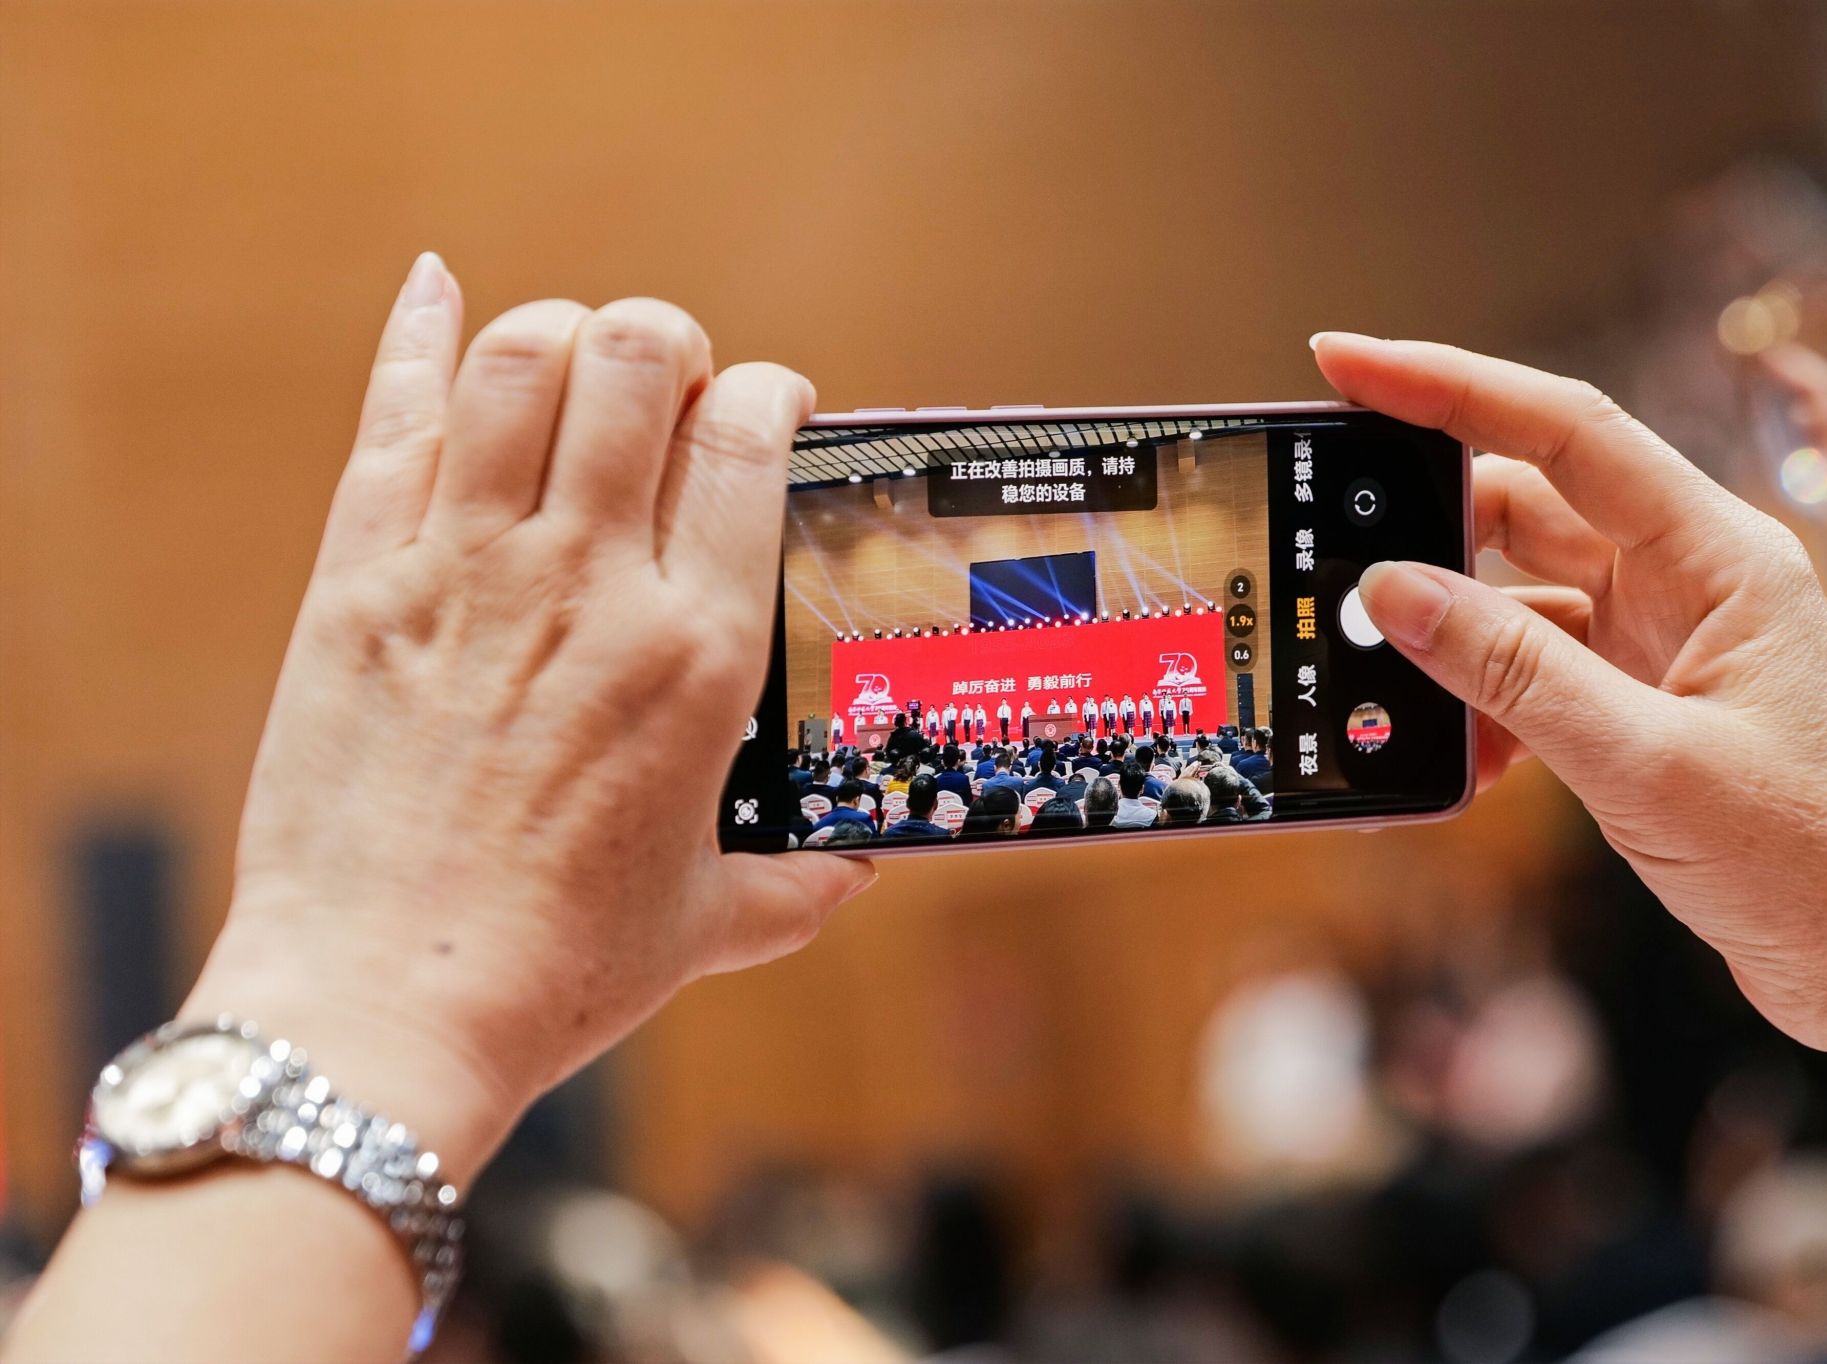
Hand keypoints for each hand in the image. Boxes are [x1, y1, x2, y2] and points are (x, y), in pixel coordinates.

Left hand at [183, 255, 874, 1177]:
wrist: (383, 1008)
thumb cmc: (556, 972)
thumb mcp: (708, 923)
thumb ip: (799, 883)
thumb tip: (860, 870)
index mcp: (696, 654)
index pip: (747, 439)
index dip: (767, 392)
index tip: (767, 408)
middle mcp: (587, 584)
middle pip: (636, 357)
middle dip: (668, 342)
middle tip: (669, 388)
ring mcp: (463, 571)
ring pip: (519, 359)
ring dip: (561, 334)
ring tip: (576, 368)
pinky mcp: (358, 583)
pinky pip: (394, 419)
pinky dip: (419, 337)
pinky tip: (439, 291)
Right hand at [1313, 333, 1826, 1072]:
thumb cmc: (1820, 869)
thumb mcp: (1646, 766)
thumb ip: (1512, 674)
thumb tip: (1396, 593)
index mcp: (1721, 558)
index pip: (1566, 431)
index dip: (1448, 387)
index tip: (1349, 362)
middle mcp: (1694, 583)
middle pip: (1529, 507)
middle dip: (1427, 530)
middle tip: (1341, 554)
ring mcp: (1669, 646)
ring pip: (1522, 600)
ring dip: (1452, 643)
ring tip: (1395, 691)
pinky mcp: (1648, 708)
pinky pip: (1536, 676)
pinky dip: (1486, 708)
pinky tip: (1461, 758)